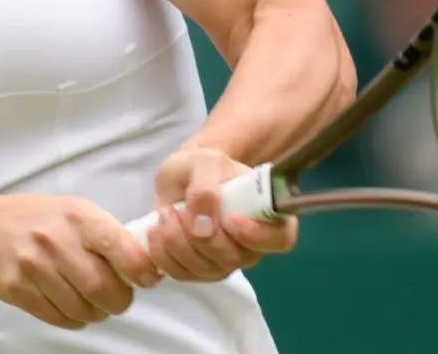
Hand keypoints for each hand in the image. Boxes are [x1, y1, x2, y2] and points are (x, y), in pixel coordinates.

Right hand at [0, 195, 160, 330]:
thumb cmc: (42, 220)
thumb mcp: (77, 212)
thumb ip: (109, 235)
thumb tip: (145, 266)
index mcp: (79, 216)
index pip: (122, 249)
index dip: (142, 272)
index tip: (147, 280)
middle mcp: (56, 239)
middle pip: (102, 288)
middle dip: (119, 302)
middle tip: (119, 300)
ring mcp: (33, 265)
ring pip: (80, 308)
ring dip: (96, 313)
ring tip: (95, 304)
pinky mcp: (16, 288)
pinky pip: (57, 317)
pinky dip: (74, 320)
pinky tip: (74, 308)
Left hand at [146, 146, 297, 282]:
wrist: (181, 178)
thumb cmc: (201, 167)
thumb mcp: (203, 162)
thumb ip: (205, 187)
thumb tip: (204, 226)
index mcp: (266, 214)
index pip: (281, 239)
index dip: (258, 236)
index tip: (230, 220)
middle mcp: (251, 245)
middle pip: (234, 259)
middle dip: (199, 237)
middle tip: (175, 209)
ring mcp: (226, 262)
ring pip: (205, 270)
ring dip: (176, 242)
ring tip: (164, 214)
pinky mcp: (200, 272)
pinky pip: (183, 275)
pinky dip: (163, 255)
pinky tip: (156, 231)